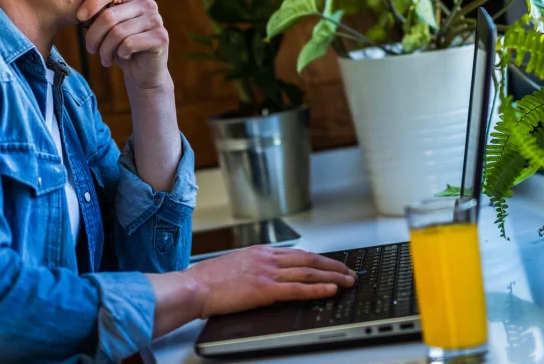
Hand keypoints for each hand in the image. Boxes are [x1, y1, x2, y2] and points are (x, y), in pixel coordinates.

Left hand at [77, 0, 169, 89]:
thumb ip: (100, 15)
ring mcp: (156, 20)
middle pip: (109, 15)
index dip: (92, 2)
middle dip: (94, 36)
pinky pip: (128, 44)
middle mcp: (148, 4)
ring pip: (117, 33)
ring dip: (105, 50)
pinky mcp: (160, 37)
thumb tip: (81, 12)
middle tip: (91, 49)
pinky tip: (124, 57)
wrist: (143, 72)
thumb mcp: (108, 28)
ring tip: (105, 59)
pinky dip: (120, 54)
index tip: (79, 18)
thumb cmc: (122, 47)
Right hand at [183, 246, 356, 318]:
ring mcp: (267, 273)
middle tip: (350, 272)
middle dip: (333, 266)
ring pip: (309, 272)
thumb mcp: (236, 265)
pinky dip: (317, 289)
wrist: (193, 286)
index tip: (333, 264)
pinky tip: (331, 290)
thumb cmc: (208, 280)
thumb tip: (268, 275)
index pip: (299, 254)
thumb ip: (255, 267)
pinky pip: (298, 289)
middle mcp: (267, 258)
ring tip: (348, 281)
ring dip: (333, 276)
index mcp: (261, 252)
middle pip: (309, 260)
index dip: (320, 259)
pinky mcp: (264, 289)